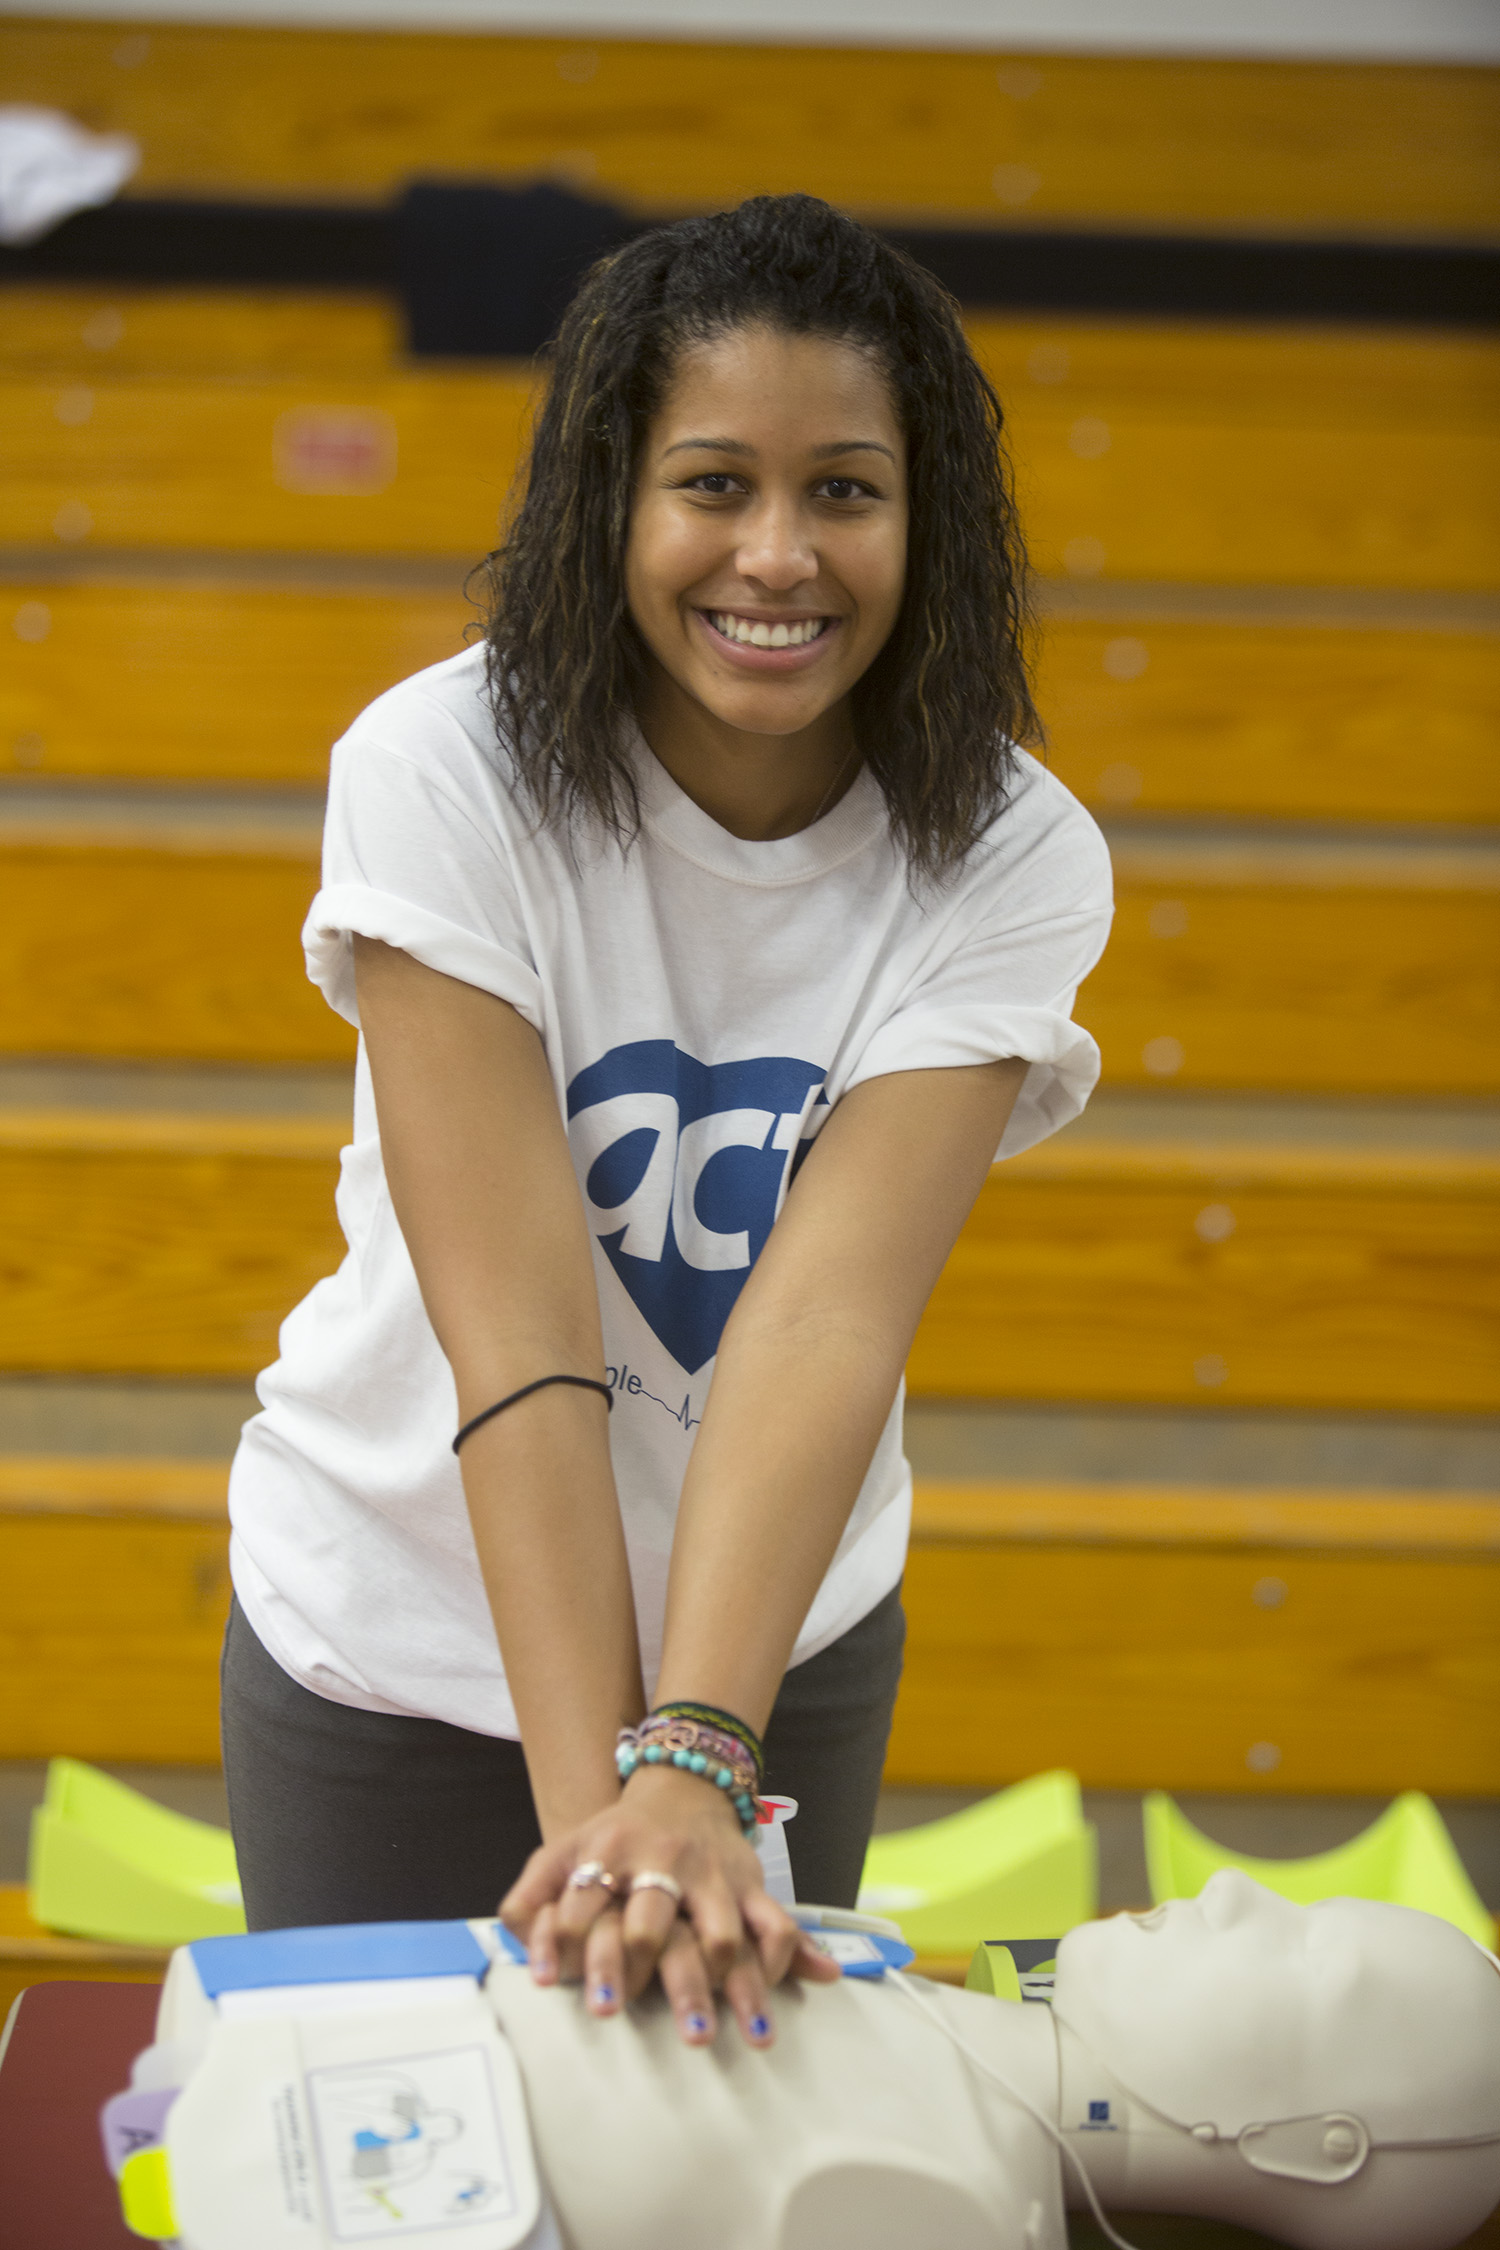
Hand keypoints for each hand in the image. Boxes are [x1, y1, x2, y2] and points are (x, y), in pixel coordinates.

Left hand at [499, 1764, 838, 2044]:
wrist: (681, 1790)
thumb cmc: (613, 1841)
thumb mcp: (562, 1853)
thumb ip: (528, 1901)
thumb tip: (526, 1962)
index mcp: (607, 1852)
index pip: (578, 1904)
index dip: (560, 1946)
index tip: (552, 1987)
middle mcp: (661, 1862)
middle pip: (648, 1925)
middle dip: (632, 1971)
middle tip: (611, 2014)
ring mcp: (710, 1876)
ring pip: (720, 1934)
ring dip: (713, 1988)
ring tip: (700, 2035)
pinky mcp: (749, 1885)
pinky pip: (775, 1925)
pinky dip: (777, 1965)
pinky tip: (761, 2007)